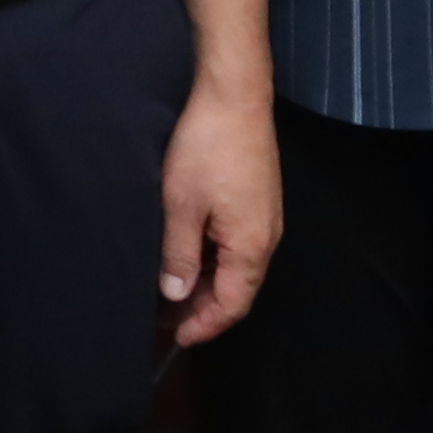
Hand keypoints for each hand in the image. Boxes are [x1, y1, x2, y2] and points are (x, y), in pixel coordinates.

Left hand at [156, 84, 280, 345]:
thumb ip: (179, 254)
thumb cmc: (206, 147)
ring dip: (206, 281)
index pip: (232, 304)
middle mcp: (265, 237)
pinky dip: (212, 257)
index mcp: (251, 246)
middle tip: (166, 318)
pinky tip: (187, 252)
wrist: (234, 95)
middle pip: (237, 288)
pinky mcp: (257, 198)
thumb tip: (176, 294)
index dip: (205, 325)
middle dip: (203, 307)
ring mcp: (264, 216)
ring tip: (171, 289)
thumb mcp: (181, 205)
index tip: (177, 338)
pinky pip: (237, 243)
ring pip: (236, 265)